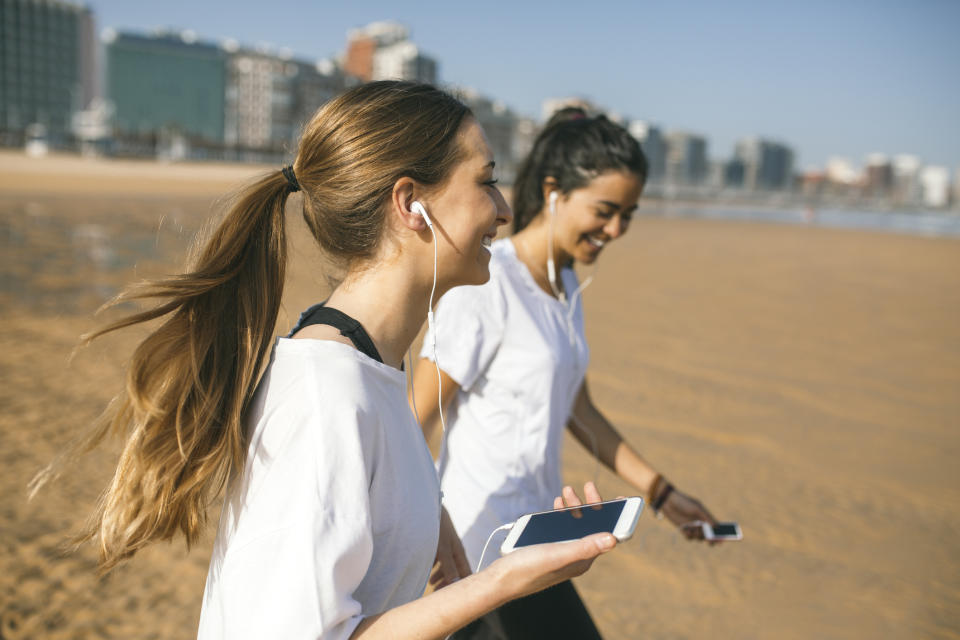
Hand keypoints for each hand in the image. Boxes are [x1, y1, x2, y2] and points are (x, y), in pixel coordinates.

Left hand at [429, 506, 471, 588]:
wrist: (429, 506)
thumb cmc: (438, 527)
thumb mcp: (443, 548)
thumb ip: (448, 566)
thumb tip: (454, 583)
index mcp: (459, 552)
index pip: (465, 572)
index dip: (462, 585)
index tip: (456, 596)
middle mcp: (454, 549)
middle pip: (455, 569)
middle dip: (448, 582)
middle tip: (438, 591)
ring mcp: (446, 545)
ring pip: (446, 563)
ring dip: (440, 574)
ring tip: (431, 581)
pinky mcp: (438, 541)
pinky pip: (439, 557)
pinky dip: (435, 565)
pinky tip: (427, 568)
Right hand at [486, 482, 616, 602]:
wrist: (500, 580)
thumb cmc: (527, 569)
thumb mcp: (558, 555)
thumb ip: (585, 547)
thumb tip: (613, 538)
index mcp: (582, 560)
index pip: (607, 536)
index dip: (616, 517)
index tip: (621, 499)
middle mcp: (575, 557)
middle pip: (592, 527)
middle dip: (592, 505)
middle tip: (588, 486)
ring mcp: (561, 552)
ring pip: (576, 525)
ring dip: (575, 507)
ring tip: (567, 490)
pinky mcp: (548, 548)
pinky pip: (561, 528)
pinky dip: (561, 514)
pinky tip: (557, 504)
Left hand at [661, 489, 718, 543]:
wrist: (668, 501)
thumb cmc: (684, 502)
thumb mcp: (697, 508)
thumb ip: (707, 517)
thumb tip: (717, 527)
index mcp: (705, 516)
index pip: (715, 526)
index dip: (720, 533)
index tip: (724, 538)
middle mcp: (700, 522)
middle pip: (708, 535)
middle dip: (711, 539)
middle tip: (711, 541)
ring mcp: (692, 527)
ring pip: (699, 538)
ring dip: (698, 536)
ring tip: (695, 529)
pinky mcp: (683, 529)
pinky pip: (689, 537)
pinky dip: (689, 535)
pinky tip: (687, 530)